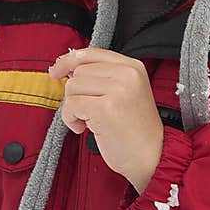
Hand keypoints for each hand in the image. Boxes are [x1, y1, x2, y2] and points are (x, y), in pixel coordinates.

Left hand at [49, 48, 162, 192]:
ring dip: (73, 108)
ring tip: (89, 120)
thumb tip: (67, 68)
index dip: (69, 61)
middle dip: (75, 93)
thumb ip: (102, 76)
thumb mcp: (125, 93)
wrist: (152, 157)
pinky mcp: (105, 108)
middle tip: (88, 111)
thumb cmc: (135, 130)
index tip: (57, 71)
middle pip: (79, 71)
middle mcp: (127, 74)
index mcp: (132, 66)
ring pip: (72, 87)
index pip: (91, 53)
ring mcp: (117, 90)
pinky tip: (84, 128)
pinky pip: (71, 105)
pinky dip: (71, 119)